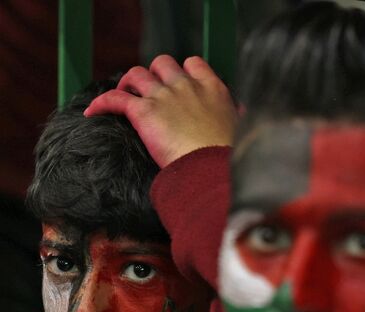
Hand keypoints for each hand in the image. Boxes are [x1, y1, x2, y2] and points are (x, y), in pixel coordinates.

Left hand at [84, 55, 237, 167]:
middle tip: (152, 91)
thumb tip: (243, 113)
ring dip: (128, 82)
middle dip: (155, 73)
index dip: (183, 71)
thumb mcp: (242, 129)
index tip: (180, 83)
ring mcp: (164, 97)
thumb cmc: (229, 155)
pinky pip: (115, 98)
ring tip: (124, 95)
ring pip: (136, 74)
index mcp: (212, 89)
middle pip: (163, 63)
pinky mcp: (144, 112)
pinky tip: (93, 111)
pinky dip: (102, 102)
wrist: (213, 167)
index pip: (193, 64)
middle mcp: (187, 86)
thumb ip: (239, 116)